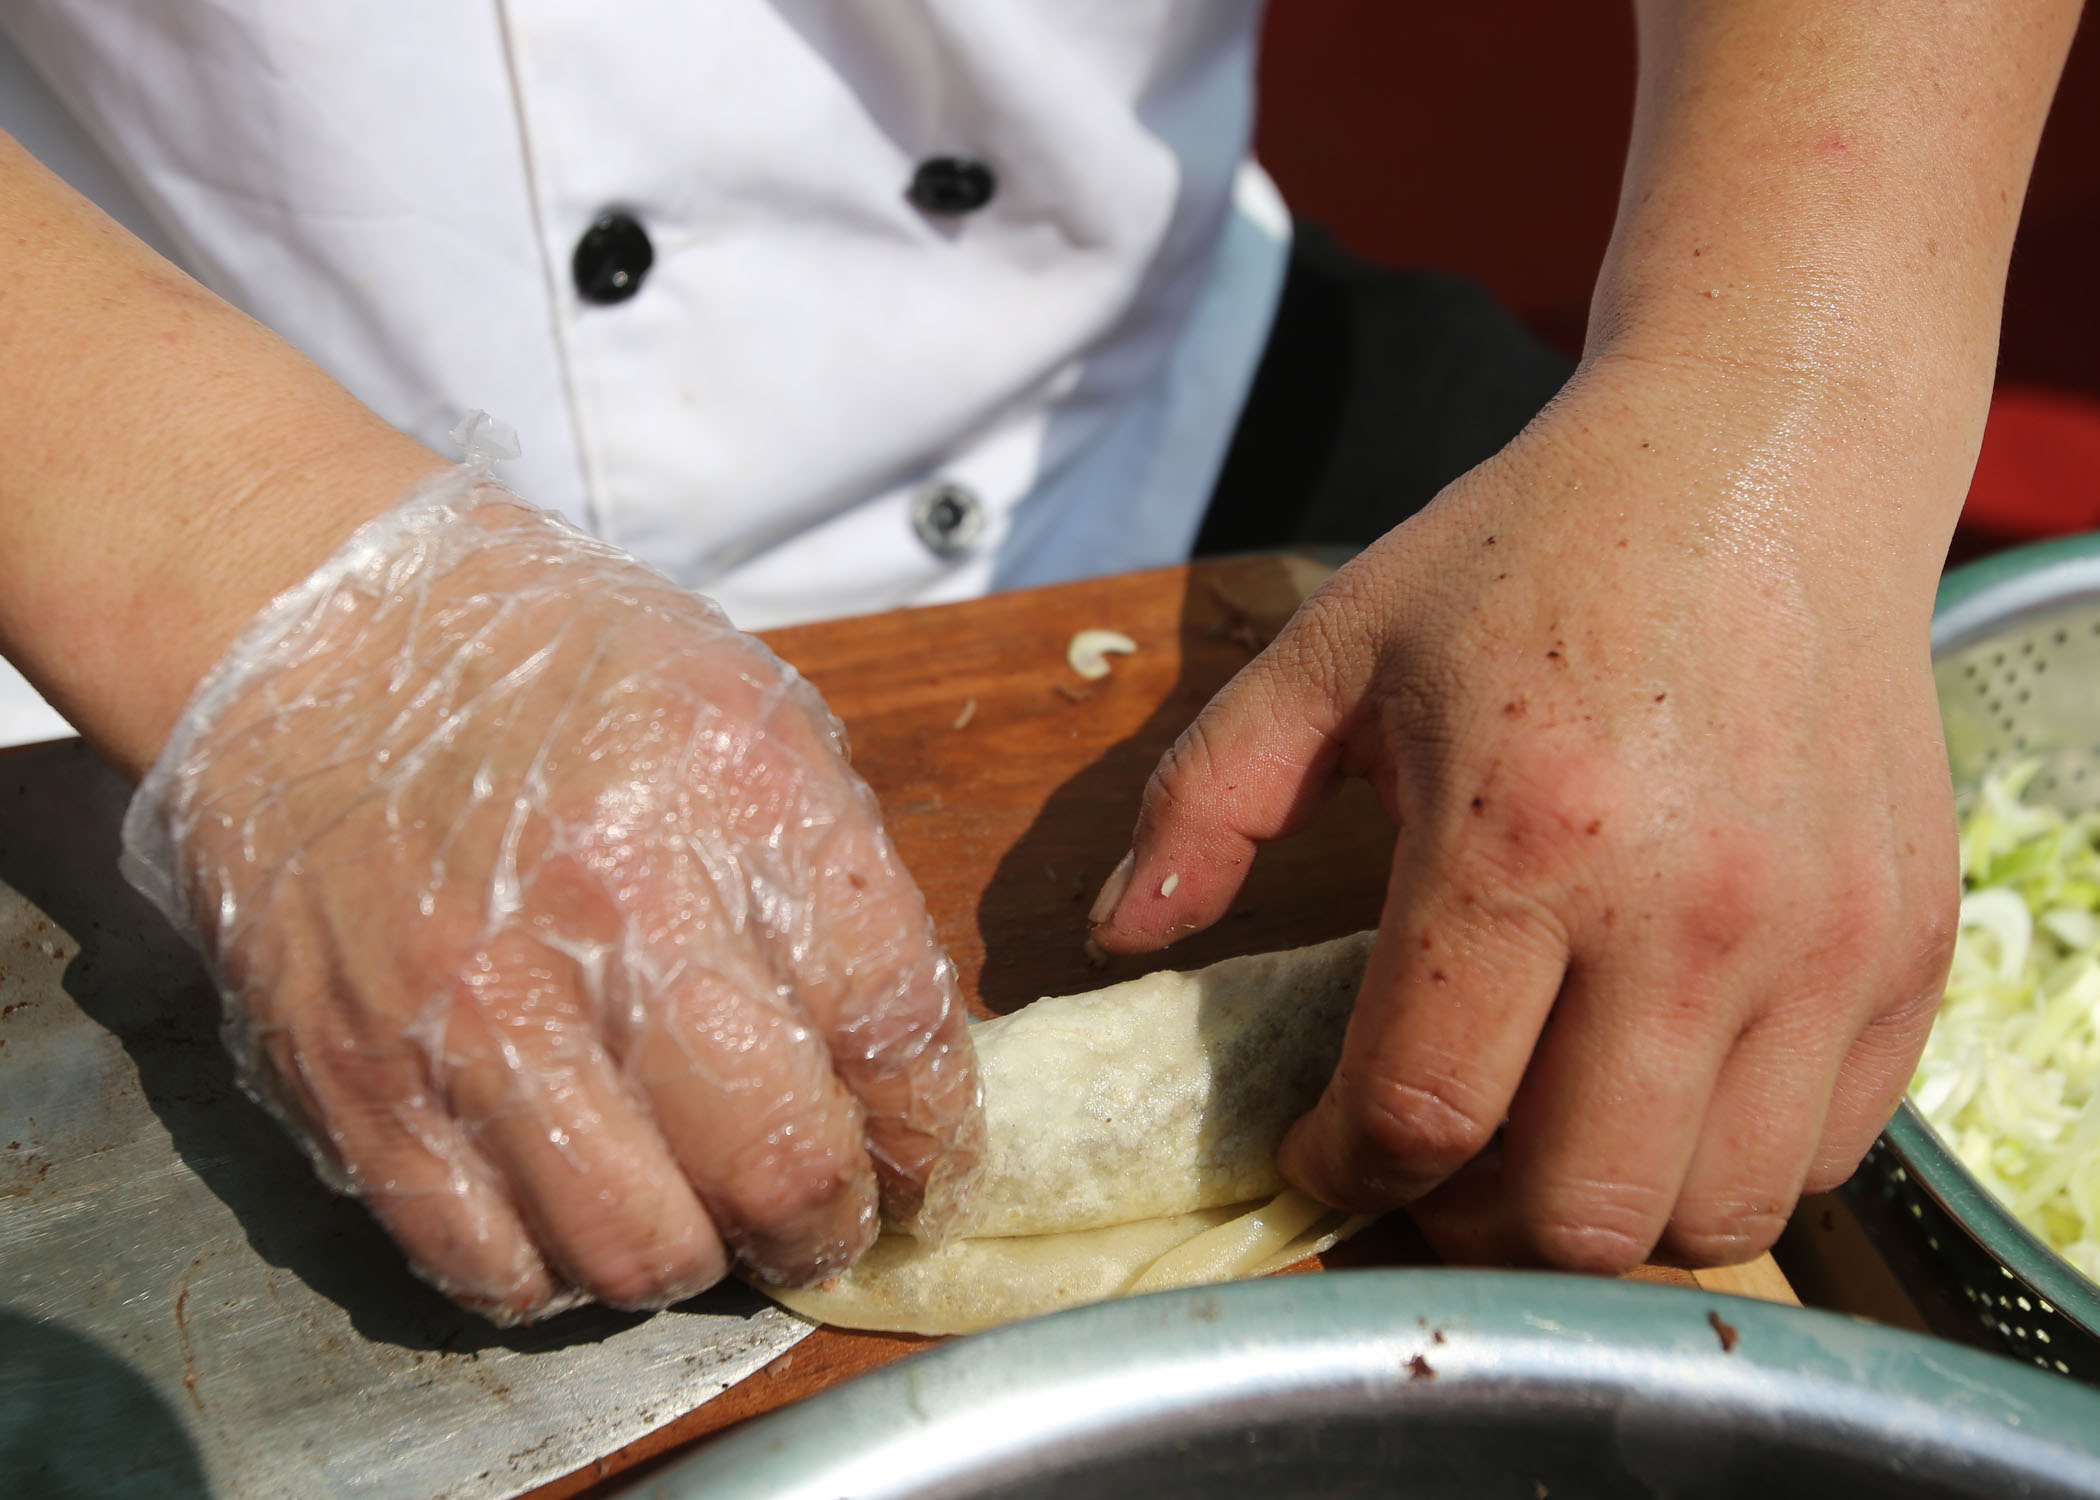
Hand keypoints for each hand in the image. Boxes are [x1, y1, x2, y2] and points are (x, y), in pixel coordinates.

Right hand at [123, 466, 981, 1322]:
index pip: (895, 1031)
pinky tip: (574, 1218)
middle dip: (829, 1229)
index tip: (930, 1174)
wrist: (312, 633)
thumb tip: (890, 1056)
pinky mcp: (357, 1082)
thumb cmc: (554, 670)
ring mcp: (475, 1012)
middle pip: (775, 1171)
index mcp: (743, 804)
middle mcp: (616, 915)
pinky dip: (554, 1276)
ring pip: (636, 1251)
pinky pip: (486, 1265)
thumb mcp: (747, 713)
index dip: (933, 1138)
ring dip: (697, 1265)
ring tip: (703, 1227)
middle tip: (828, 1226)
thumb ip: (830, 883)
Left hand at [1089, 363, 1960, 1269]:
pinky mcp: (1909, 950)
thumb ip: (1207, 799)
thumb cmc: (1537, 551)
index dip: (1343, 1172)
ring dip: (1601, 1219)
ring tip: (1539, 1139)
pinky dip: (1725, 1162)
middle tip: (1425, 1169)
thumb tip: (1118, 933)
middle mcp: (1690, 914)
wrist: (1765, 458)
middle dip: (1466, 1230)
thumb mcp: (1335, 649)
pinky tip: (1658, 1084)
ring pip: (1709, 1216)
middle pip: (1572, 1212)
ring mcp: (1822, 944)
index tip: (1316, 1156)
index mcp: (1519, 836)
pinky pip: (1825, 1153)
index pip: (1422, 1111)